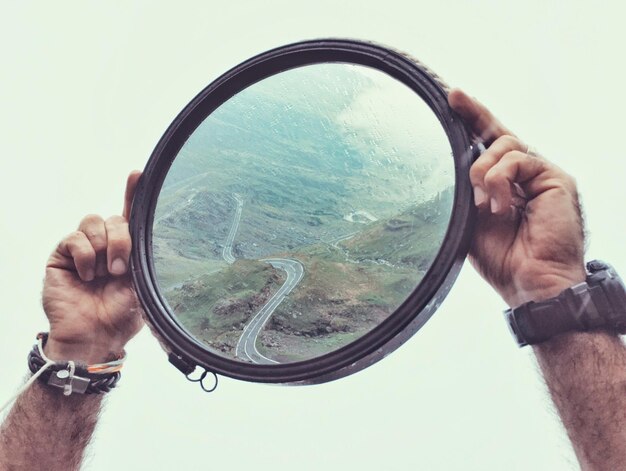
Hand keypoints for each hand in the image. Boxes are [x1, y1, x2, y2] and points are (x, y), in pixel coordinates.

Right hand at [42, 171, 143, 362]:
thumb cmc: (120, 315)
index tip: (138, 174)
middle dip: (121, 239)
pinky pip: (75, 238)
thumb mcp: (141, 284)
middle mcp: (104, 246)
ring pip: (94, 221)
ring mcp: (83, 250)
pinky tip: (86, 275)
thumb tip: (148, 233)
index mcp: (126, 251)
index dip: (132, 193)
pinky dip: (85, 255)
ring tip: (104, 273)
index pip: (130, 216)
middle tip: (120, 269)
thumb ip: (142, 258)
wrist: (94, 336)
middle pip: (114, 218)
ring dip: (104, 246)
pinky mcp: (62, 255)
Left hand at [448, 89, 585, 306]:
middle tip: (455, 110)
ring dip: (483, 170)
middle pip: (497, 132)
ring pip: (504, 143)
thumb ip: (466, 192)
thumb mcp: (470, 220)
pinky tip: (501, 205)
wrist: (531, 283)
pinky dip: (500, 179)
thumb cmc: (503, 259)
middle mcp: (525, 174)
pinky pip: (518, 159)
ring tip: (484, 200)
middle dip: (473, 119)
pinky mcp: (555, 178)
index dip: (471, 118)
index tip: (451, 97)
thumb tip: (452, 169)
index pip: (487, 143)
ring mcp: (541, 174)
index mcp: (505, 184)